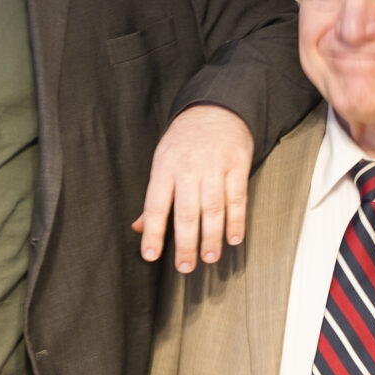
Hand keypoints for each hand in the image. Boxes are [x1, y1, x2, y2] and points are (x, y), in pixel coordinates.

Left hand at [135, 104, 254, 272]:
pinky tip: (233, 238)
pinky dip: (236, 220)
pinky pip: (237, 197)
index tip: (150, 256)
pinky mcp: (237, 165)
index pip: (155, 206)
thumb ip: (154, 196)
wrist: (216, 108)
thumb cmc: (184, 141)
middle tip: (185, 267)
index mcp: (164, 168)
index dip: (152, 232)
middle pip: (185, 212)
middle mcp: (188, 168)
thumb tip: (138, 227)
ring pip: (212, 208)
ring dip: (211, 237)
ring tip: (209, 258)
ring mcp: (214, 166)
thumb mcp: (162, 161)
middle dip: (185, 243)